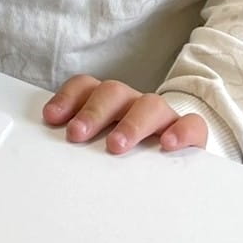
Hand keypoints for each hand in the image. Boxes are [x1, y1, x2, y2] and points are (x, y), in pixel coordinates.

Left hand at [43, 75, 208, 153]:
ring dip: (130, 124)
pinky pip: (191, 124)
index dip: (67, 98)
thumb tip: (52, 156)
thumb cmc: (129, 150)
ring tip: (116, 145)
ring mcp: (163, 115)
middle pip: (113, 92)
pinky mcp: (191, 131)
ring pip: (150, 104)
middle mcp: (133, 102)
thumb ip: (83, 141)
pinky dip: (181, 131)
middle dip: (93, 113)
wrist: (178, 148)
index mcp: (109, 100)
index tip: (51, 119)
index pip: (86, 86)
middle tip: (77, 135)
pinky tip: (168, 145)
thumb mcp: (101, 142)